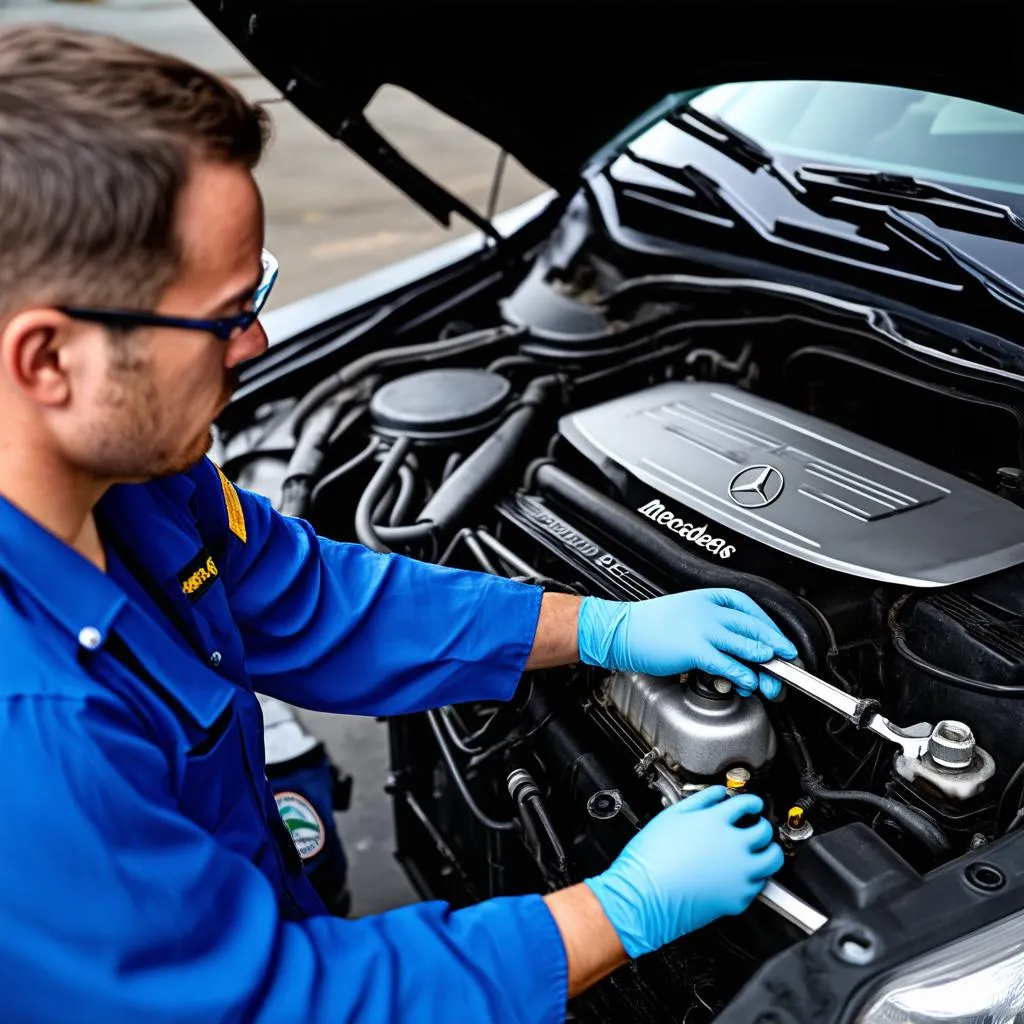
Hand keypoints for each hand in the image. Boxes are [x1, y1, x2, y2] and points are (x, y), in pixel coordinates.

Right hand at [576, 588, 796, 697]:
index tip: (780, 642)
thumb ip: (712, 629)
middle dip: (776, 646)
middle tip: (788, 660)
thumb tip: (735, 649)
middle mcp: (708, 610)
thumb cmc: (649, 625)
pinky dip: (742, 673)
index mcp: (708, 598)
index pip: (750, 609)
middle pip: (754, 626)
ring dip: (765, 661)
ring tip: (774, 674)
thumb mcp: (686, 615)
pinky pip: (726, 662)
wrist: (620, 630)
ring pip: (745, 643)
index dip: (770, 627)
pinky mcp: (693, 648)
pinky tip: (748, 681)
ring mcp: (702, 628)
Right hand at [584, 787, 783, 957]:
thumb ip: (700, 800)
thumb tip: (717, 794)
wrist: (644, 896)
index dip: (753, 802)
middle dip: (761, 825)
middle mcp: (734, 845)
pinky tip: (742, 872)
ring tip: (760, 851)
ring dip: (769, 851)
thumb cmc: (651, 858)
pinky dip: (755, 876)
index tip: (752, 806)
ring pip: (772, 859)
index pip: (749, 804)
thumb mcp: (671, 815)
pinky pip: (759, 883)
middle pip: (765, 830)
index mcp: (717, 821)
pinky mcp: (739, 898)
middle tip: (754, 826)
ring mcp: (740, 873)